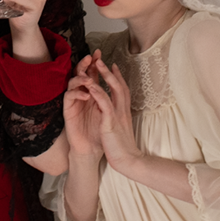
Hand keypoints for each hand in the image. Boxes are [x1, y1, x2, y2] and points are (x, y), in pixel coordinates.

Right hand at [64, 51, 103, 159]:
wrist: (93, 150)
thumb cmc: (101, 132)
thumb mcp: (109, 110)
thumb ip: (108, 94)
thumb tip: (113, 76)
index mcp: (92, 93)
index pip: (92, 73)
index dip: (95, 63)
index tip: (100, 53)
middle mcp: (82, 95)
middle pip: (80, 74)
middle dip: (85, 64)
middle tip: (90, 57)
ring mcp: (74, 102)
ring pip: (72, 82)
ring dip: (80, 78)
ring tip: (90, 79)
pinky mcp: (68, 110)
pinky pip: (69, 96)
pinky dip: (77, 93)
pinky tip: (86, 95)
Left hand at [85, 58, 142, 172]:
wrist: (127, 161)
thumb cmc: (121, 147)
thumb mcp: (118, 128)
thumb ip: (117, 117)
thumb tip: (113, 111)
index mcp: (124, 112)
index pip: (122, 90)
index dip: (117, 77)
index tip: (111, 65)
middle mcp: (123, 110)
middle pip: (119, 85)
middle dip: (109, 71)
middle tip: (101, 58)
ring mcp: (118, 115)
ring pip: (114, 90)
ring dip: (105, 76)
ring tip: (96, 64)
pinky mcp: (111, 123)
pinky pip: (105, 105)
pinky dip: (99, 93)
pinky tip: (92, 85)